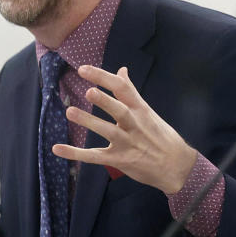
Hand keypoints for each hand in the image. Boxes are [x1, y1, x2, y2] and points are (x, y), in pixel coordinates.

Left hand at [52, 65, 196, 194]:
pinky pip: (95, 157)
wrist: (178, 166)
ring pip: (107, 131)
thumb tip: (121, 70)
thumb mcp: (148, 111)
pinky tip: (57, 148)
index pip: (122, 89)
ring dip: (89, 122)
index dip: (103, 78)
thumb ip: (131, 92)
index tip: (84, 69)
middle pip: (119, 110)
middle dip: (104, 100)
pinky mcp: (120, 160)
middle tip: (88, 91)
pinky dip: (75, 153)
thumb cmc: (161, 136)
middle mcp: (134, 124)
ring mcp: (127, 143)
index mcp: (141, 109)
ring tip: (70, 111)